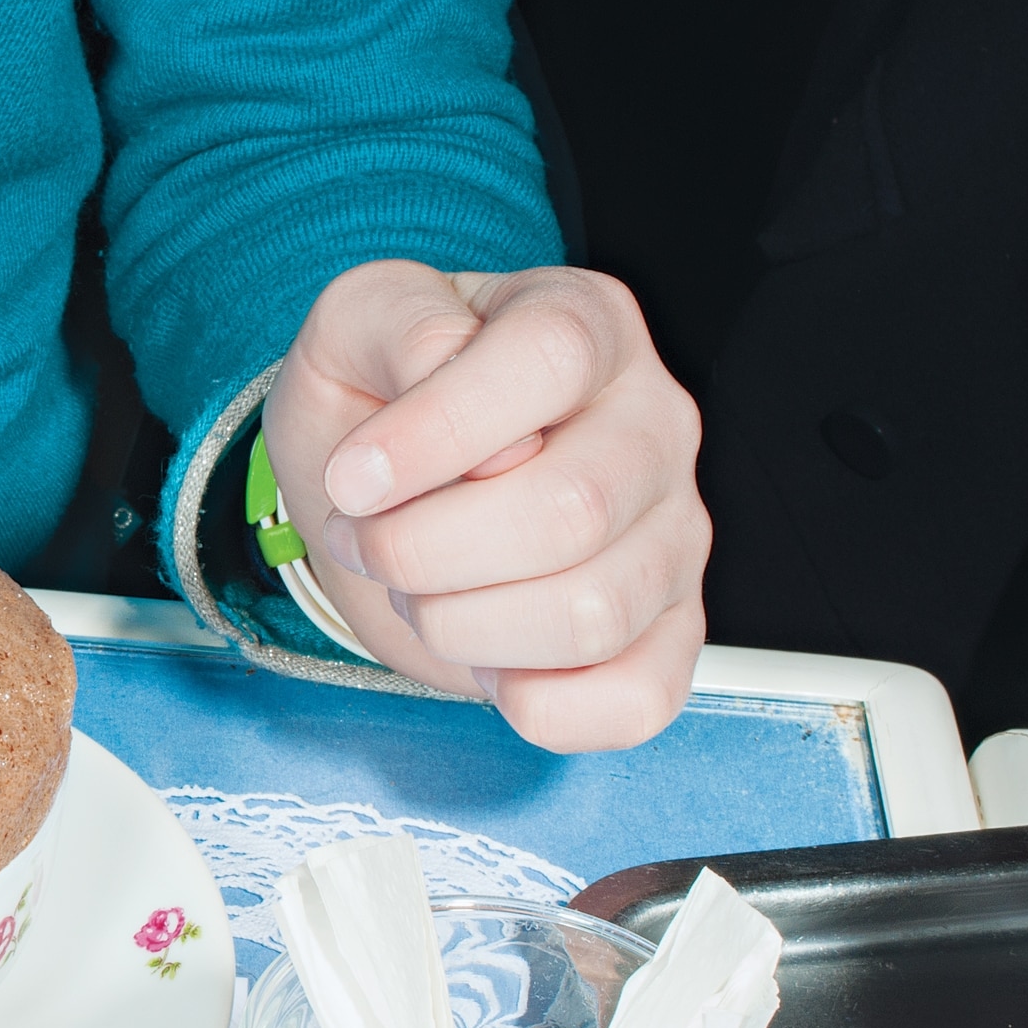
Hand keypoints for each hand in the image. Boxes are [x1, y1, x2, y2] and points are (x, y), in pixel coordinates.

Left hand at [259, 262, 707, 751]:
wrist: (386, 489)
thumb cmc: (379, 399)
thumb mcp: (356, 325)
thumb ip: (399, 325)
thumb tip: (444, 377)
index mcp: (588, 327)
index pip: (550, 361)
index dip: (437, 431)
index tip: (350, 479)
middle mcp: (655, 425)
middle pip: (568, 510)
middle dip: (421, 549)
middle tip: (364, 540)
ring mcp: (676, 535)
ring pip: (590, 615)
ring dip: (458, 623)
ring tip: (420, 588)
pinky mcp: (670, 633)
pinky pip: (631, 701)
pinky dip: (529, 702)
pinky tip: (482, 653)